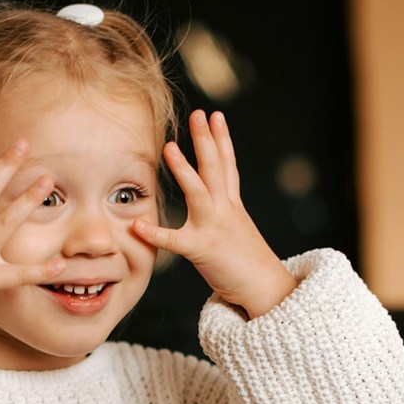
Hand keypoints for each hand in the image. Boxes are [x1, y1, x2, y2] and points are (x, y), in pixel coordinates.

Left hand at [132, 110, 297, 317]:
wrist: (266, 289)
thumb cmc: (249, 265)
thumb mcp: (237, 233)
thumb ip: (223, 217)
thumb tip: (214, 210)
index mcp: (233, 206)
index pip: (228, 166)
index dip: (222, 139)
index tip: (216, 116)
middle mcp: (226, 211)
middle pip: (216, 169)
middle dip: (207, 140)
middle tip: (199, 114)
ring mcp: (214, 228)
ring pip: (199, 193)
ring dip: (184, 169)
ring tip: (170, 147)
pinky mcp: (202, 250)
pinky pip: (175, 241)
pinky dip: (156, 234)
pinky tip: (137, 226)